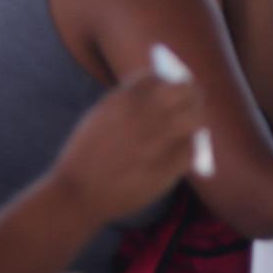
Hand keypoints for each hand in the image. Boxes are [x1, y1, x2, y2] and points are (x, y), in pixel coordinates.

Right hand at [49, 72, 203, 224]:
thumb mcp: (101, 117)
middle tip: (194, 96)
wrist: (76, 195)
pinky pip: (192, 149)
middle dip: (190, 92)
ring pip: (196, 118)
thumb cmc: (87, 156)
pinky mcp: (167, 167)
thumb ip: (131, 100)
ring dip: (195, 118)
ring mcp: (158, 141)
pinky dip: (191, 147)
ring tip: (194, 121)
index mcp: (123, 99)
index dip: (169, 78)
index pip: (159, 76)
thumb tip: (164, 87)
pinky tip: (186, 148)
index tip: (175, 81)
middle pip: (184, 91)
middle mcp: (144, 115)